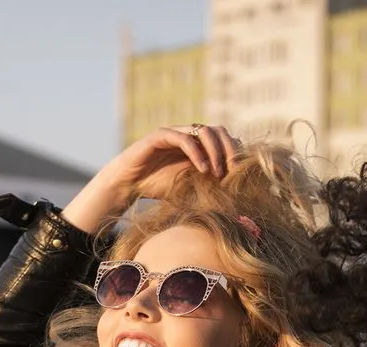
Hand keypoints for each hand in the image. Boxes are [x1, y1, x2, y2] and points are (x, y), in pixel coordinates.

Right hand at [61, 125, 237, 233]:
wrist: (127, 186)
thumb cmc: (156, 188)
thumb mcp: (189, 187)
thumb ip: (207, 184)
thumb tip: (235, 196)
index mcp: (197, 144)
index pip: (224, 139)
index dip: (234, 153)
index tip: (239, 174)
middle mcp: (187, 135)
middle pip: (218, 131)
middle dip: (229, 149)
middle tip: (233, 171)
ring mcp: (174, 133)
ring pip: (204, 131)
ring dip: (215, 151)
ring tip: (218, 172)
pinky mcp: (160, 136)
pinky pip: (183, 138)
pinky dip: (197, 153)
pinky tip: (203, 169)